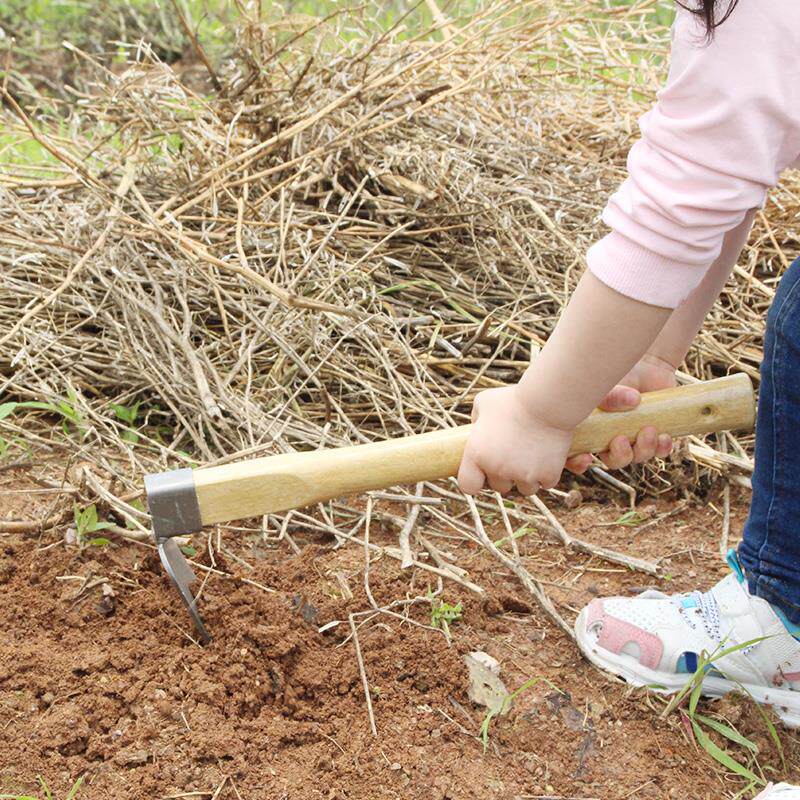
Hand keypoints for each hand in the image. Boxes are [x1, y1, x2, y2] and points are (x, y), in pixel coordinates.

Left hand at [458, 385, 572, 495]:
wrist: (547, 402)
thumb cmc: (514, 399)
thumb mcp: (484, 402)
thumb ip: (476, 419)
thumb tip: (478, 429)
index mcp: (477, 455)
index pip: (468, 486)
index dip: (475, 481)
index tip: (483, 473)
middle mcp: (498, 469)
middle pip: (500, 487)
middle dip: (505, 475)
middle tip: (514, 456)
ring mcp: (524, 475)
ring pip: (524, 489)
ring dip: (527, 478)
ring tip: (532, 457)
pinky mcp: (548, 475)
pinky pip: (546, 483)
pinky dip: (548, 473)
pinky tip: (548, 456)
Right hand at [565, 354, 676, 473]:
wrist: (646, 365)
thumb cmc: (618, 373)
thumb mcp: (606, 384)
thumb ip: (609, 396)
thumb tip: (633, 401)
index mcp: (591, 429)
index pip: (576, 453)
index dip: (577, 463)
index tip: (587, 458)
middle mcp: (611, 438)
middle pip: (613, 461)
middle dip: (620, 456)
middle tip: (623, 439)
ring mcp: (634, 438)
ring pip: (638, 457)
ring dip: (644, 449)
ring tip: (649, 429)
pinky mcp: (655, 435)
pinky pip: (659, 452)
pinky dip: (662, 448)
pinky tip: (664, 436)